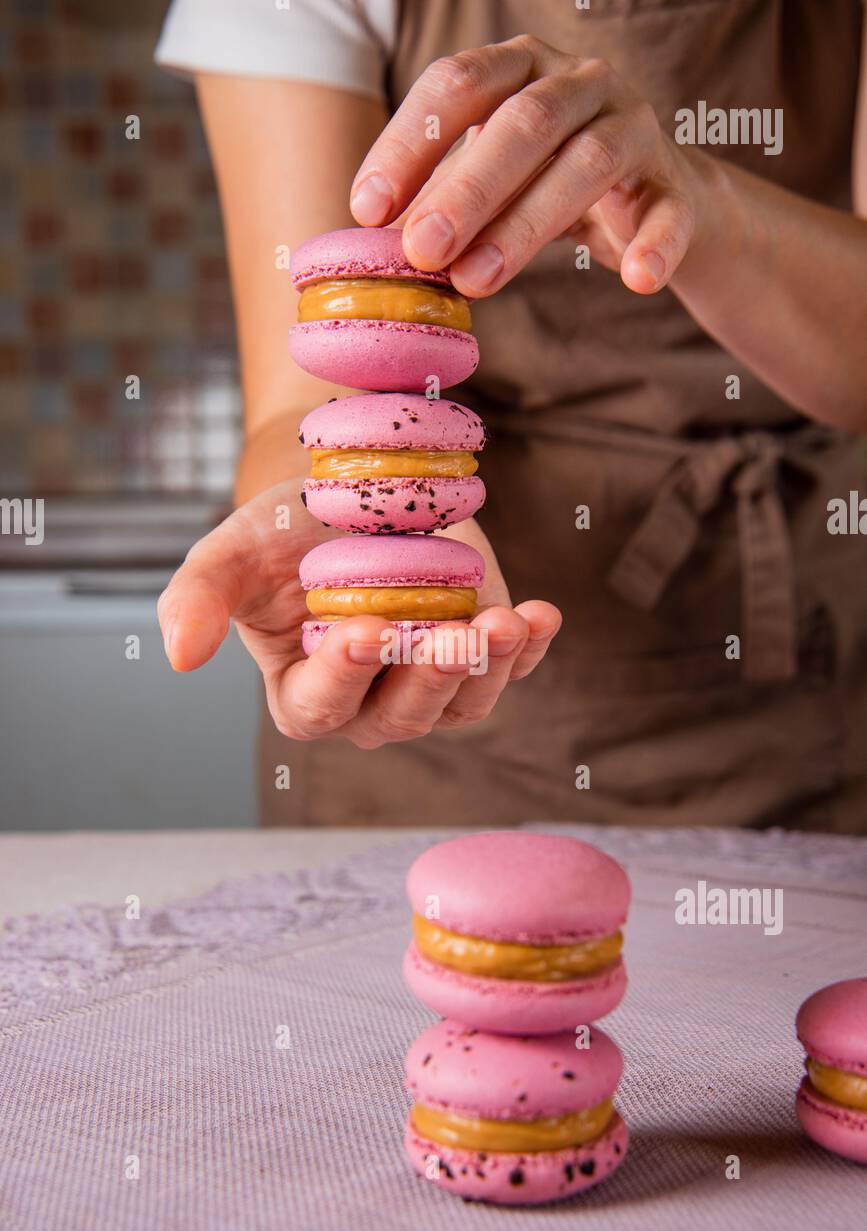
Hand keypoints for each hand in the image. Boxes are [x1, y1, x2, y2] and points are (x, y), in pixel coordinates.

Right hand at [158, 449, 560, 748]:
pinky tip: (542, 615)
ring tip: (508, 622)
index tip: (366, 629)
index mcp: (304, 694)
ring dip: (490, 666)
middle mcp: (369, 706)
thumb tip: (179, 657)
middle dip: (430, 676)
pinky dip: (531, 647)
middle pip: (403, 715)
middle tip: (451, 633)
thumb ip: (197, 599)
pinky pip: (510, 670)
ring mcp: (430, 685)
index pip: (322, 707)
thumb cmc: (280, 535)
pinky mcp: (479, 657)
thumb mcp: (231, 555)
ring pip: (464, 701)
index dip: (344, 677)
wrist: (346, 503)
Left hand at [350, 34, 710, 297]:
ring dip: (525, 225)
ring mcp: (634, 128)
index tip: (367, 208)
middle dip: (465, 189)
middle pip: (522, 123)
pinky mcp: (676, 185)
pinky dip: (656, 244)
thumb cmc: (548, 183)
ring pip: (585, 165)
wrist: (656, 203)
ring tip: (476, 280)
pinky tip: (637, 279)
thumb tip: (377, 246)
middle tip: (421, 249)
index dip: (410, 143)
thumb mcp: (489, 181)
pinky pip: (669, 211)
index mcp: (521, 67)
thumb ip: (441, 199)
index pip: (459, 84)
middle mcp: (580, 82)